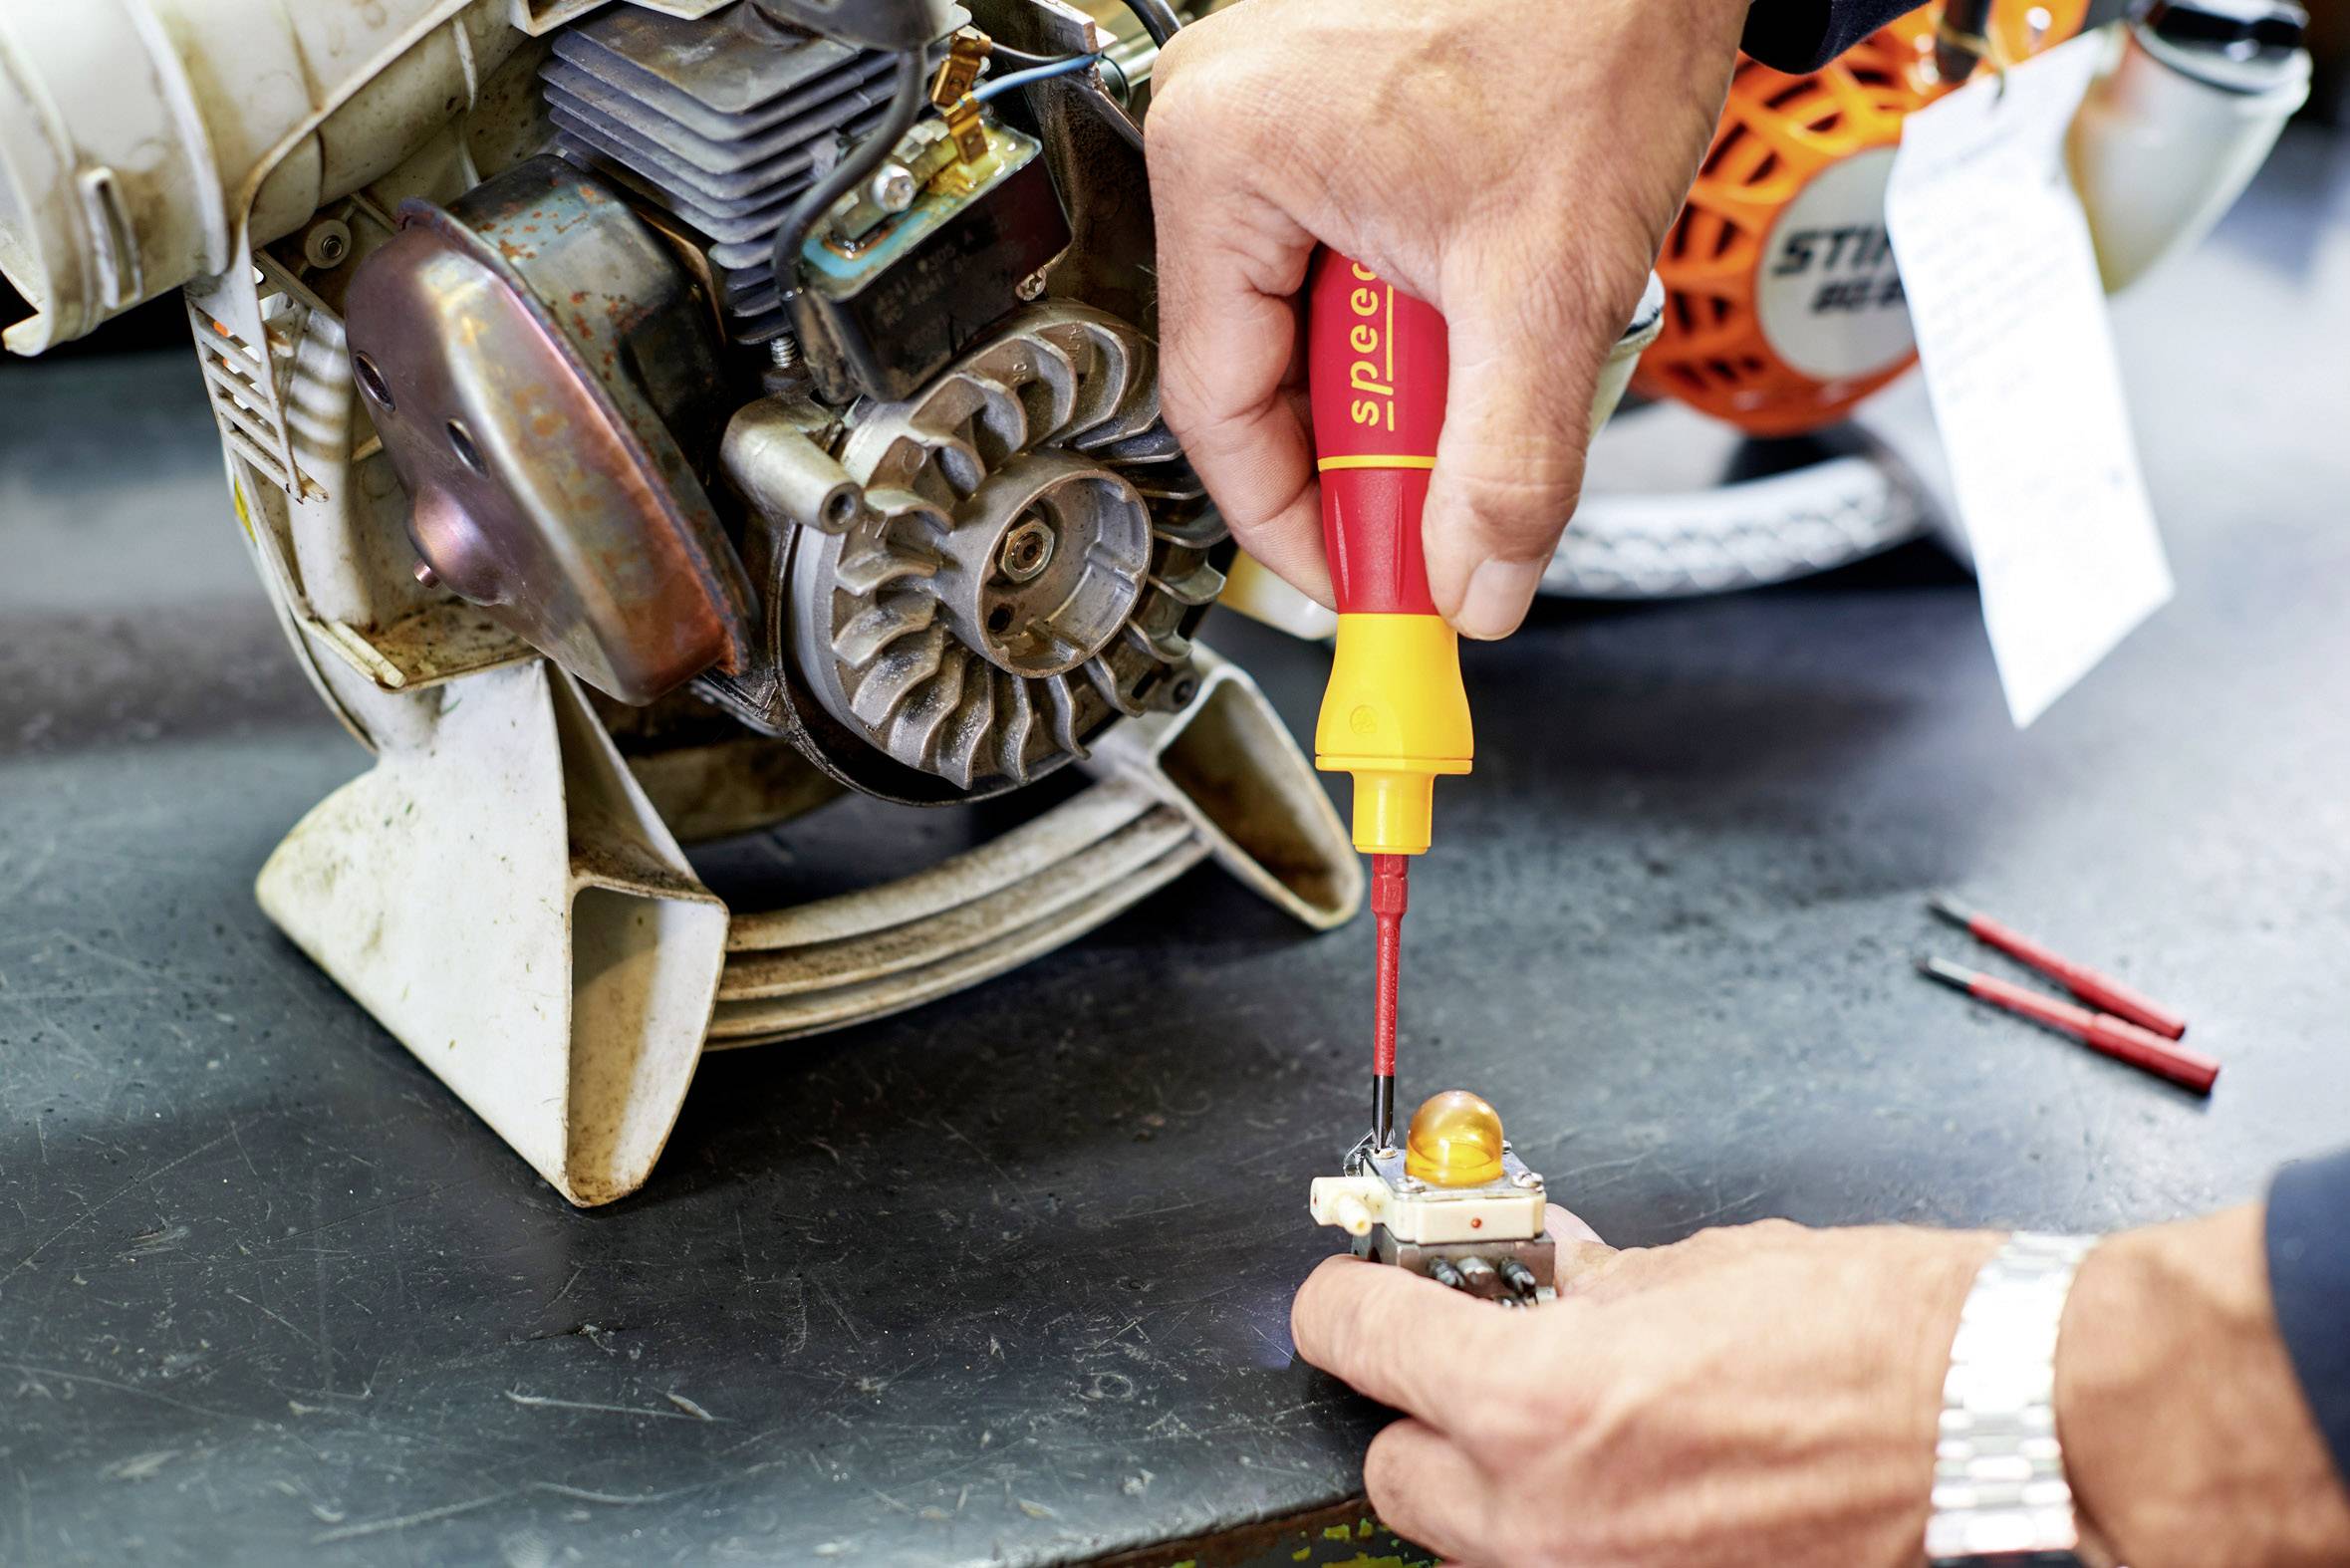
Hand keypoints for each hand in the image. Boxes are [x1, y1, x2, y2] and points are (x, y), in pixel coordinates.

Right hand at [1145, 0, 1745, 637]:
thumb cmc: (1599, 25)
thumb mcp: (1549, 287)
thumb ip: (1508, 468)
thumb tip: (1472, 583)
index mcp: (1223, 161)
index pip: (1217, 411)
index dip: (1295, 524)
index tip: (1362, 582)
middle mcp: (1225, 128)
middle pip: (1265, 369)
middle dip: (1370, 449)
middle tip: (1448, 499)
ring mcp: (1277, 115)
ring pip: (1314, 320)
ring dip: (1408, 377)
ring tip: (1494, 354)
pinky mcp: (1335, 111)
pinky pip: (1346, 258)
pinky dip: (1422, 313)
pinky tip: (1487, 301)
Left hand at [1292, 1209, 1997, 1564]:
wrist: (2009, 1429)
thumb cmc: (1877, 1336)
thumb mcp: (1695, 1267)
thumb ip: (1581, 1281)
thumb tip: (1530, 1267)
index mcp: (1530, 1403)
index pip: (1355, 1340)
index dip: (1349, 1299)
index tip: (1360, 1287)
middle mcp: (1541, 1518)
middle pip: (1393, 1469)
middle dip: (1424, 1407)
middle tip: (1479, 1354)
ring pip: (1475, 1541)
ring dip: (1498, 1480)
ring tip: (1587, 1421)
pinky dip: (1579, 1527)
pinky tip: (1644, 1477)